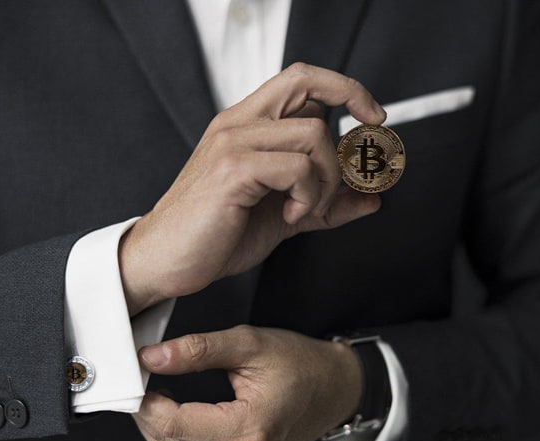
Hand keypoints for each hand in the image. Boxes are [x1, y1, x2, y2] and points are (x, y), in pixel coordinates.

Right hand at [119, 63, 385, 314]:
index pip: (301, 79)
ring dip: (327, 179)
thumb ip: (326, 204)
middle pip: (307, 85)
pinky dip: (308, 196)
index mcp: (247, 125)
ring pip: (313, 133)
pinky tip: (290, 215)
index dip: (344, 88)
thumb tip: (371, 199)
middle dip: (349, 111)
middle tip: (357, 161)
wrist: (167, 261)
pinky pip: (297, 167)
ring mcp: (233, 142)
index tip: (372, 116)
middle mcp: (239, 123)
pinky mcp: (232, 170)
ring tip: (306, 208)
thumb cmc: (216, 235)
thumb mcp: (284, 217)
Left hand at [132, 325, 362, 440]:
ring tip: (156, 391)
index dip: (144, 400)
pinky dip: (176, 435)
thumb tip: (151, 357)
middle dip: (146, 411)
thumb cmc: (301, 363)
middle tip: (140, 378)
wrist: (335, 389)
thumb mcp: (250, 343)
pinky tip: (176, 409)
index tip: (136, 374)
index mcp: (251, 428)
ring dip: (158, 425)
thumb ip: (198, 349)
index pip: (173, 423)